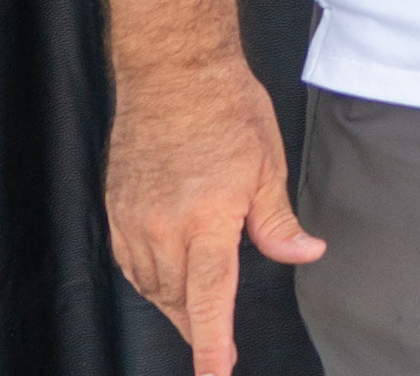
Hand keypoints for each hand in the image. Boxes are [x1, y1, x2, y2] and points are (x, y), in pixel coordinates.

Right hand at [105, 56, 326, 372]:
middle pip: (178, 299)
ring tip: (196, 312)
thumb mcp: (269, 167)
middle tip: (217, 346)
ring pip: (151, 285)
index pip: (208, 300)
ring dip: (174, 303)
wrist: (173, 74)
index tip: (216, 372)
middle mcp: (163, 228)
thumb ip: (278, 224)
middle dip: (198, 326)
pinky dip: (149, 277)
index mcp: (207, 221)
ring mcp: (134, 220)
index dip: (211, 343)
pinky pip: (130, 261)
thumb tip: (305, 255)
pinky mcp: (115, 208)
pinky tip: (165, 276)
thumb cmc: (227, 111)